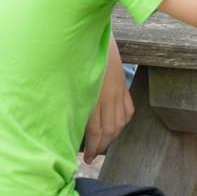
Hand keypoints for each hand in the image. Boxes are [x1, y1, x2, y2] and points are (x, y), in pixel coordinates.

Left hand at [82, 41, 133, 162]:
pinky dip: (123, 122)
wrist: (94, 36)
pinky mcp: (123, 86)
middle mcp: (108, 97)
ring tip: (102, 145)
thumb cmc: (76, 58)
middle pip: (109, 130)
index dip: (91, 148)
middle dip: (101, 146)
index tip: (86, 159)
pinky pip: (128, 111)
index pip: (95, 131)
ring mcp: (118, 92)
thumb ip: (73, 101)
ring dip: (112, 137)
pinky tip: (116, 127)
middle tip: (93, 156)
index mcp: (93, 97)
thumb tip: (68, 122)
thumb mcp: (71, 82)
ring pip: (120, 123)